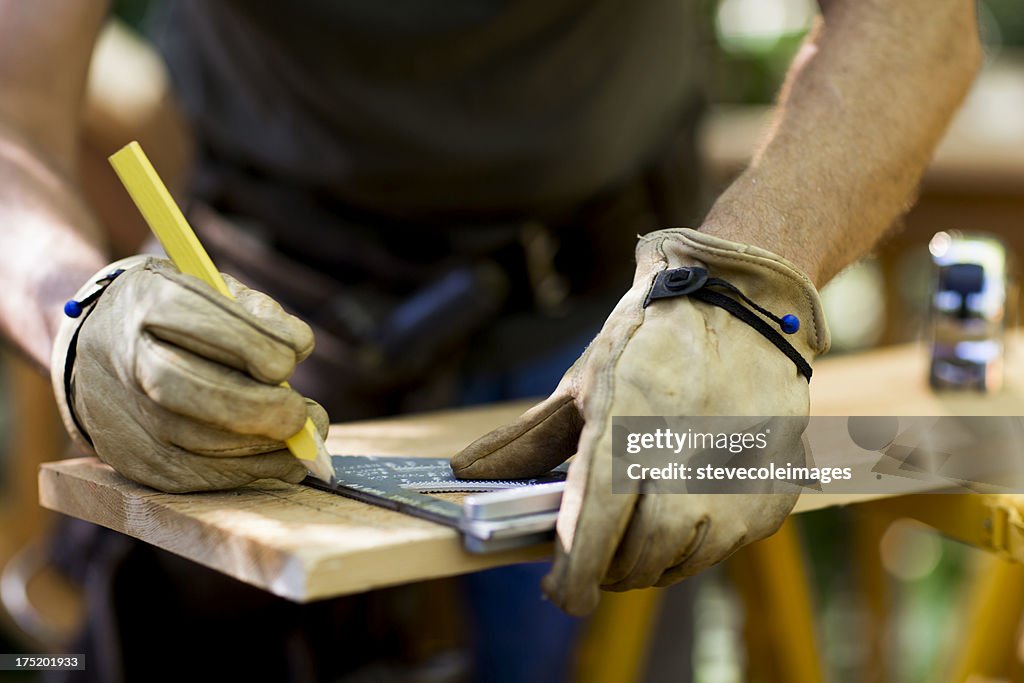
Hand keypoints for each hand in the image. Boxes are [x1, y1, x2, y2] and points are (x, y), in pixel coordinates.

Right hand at [52, 257, 327, 492]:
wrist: (97, 351)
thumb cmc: (175, 319)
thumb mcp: (209, 289)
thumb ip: (255, 310)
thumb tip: (297, 344)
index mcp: (148, 303)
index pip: (204, 324)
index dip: (257, 344)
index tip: (293, 355)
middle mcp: (128, 360)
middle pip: (193, 391)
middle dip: (261, 407)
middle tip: (302, 413)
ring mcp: (126, 416)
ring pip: (200, 442)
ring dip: (265, 445)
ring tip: (302, 434)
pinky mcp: (135, 460)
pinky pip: (198, 476)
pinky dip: (249, 470)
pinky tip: (281, 458)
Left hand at [452, 228, 828, 614]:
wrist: (741, 303)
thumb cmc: (650, 339)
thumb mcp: (583, 382)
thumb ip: (526, 440)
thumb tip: (465, 472)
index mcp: (626, 436)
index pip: (593, 535)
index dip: (573, 579)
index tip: (561, 593)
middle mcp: (686, 468)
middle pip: (637, 560)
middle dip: (609, 566)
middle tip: (600, 549)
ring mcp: (738, 484)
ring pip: (684, 559)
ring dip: (653, 557)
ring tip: (642, 522)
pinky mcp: (774, 492)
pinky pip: (728, 544)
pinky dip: (700, 538)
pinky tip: (689, 500)